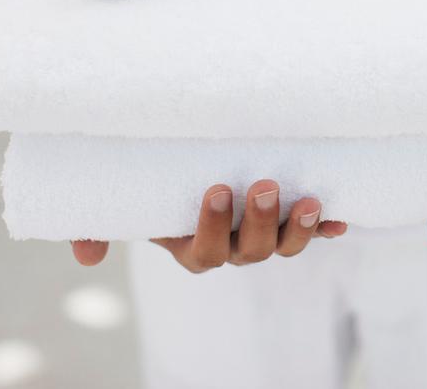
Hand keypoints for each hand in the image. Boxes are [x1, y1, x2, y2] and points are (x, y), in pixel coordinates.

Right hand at [71, 180, 347, 271]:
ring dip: (298, 228)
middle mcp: (232, 247)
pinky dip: (325, 227)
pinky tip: (340, 219)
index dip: (213, 226)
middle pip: (251, 251)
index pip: (204, 251)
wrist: (193, 167)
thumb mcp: (126, 204)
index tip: (217, 188)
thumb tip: (86, 258)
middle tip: (263, 186)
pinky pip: (311, 231)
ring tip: (306, 200)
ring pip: (284, 246)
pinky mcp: (289, 219)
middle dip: (259, 222)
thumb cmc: (156, 187)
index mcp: (193, 247)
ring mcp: (264, 235)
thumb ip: (97, 226)